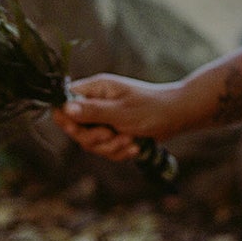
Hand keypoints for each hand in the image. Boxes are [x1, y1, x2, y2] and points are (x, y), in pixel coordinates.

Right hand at [51, 74, 186, 161]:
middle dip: (94, 139)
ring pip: (91, 143)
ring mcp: (104, 119)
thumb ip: (92, 112)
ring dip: (110, 147)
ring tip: (130, 140)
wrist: (177, 116)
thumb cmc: (151, 108)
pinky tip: (134, 146)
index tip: (78, 129)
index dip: (66, 119)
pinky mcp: (113, 133)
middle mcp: (96, 103)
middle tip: (111, 135)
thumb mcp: (120, 111)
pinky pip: (106, 150)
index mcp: (95, 89)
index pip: (64, 102)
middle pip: (75, 128)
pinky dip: (119, 151)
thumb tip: (65, 108)